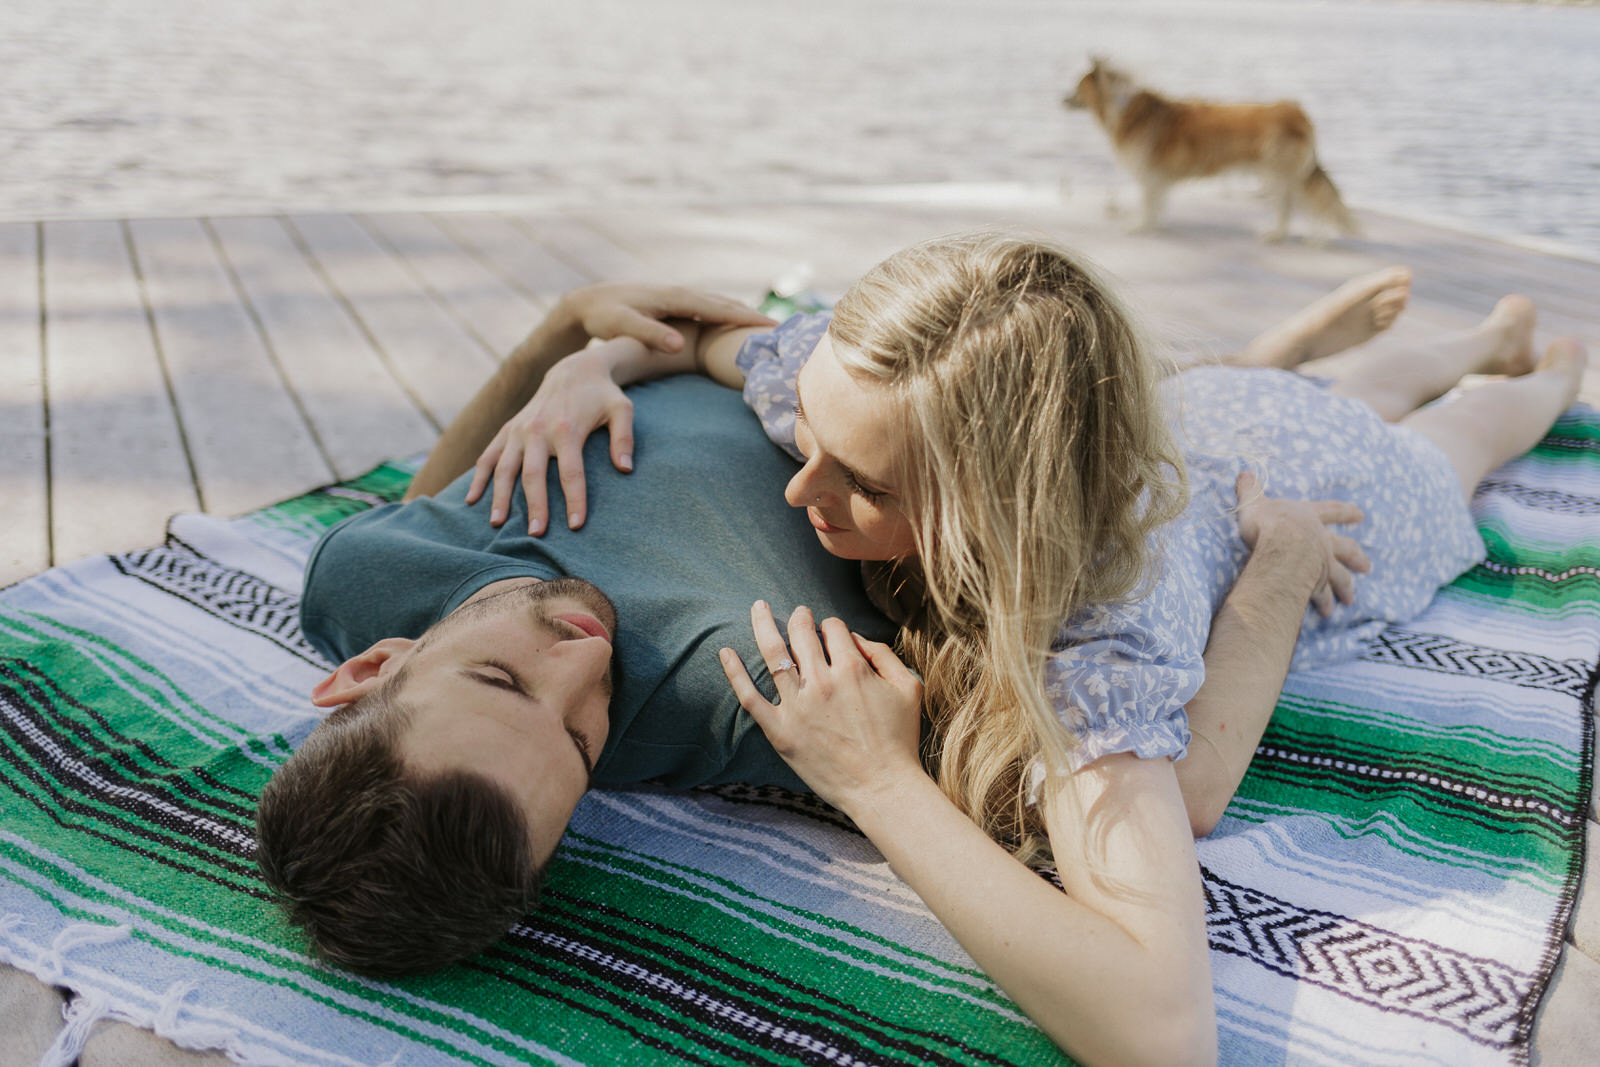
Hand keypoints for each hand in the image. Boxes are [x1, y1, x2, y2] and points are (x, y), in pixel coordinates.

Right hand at [466, 339, 640, 532]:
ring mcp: (519, 430)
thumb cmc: (602, 395)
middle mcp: (538, 430)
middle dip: (535, 506)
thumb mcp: (622, 409)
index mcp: (567, 428)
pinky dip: (478, 477)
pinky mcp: (508, 429)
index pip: (571, 472)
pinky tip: (471, 500)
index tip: (575, 526)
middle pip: (533, 474)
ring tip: (497, 523)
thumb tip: (625, 469)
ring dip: (500, 496)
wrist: (573, 370)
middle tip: (536, 535)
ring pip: (504, 467)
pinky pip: (488, 455)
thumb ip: (624, 438)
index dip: (574, 500)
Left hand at [558, 283, 775, 353]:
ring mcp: (681, 298)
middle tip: (787, 330)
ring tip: (770, 330)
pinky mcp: (677, 305)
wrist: (589, 301)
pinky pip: (711, 309)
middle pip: (728, 305)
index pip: (721, 309)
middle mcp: (684, 294)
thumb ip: (651, 335)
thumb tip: (680, 345)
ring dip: (745, 315)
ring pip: (721, 305)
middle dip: (755, 316)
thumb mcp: (625, 326)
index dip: (748, 318)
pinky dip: (730, 316)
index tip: (774, 328)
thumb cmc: (606, 317)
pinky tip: (738, 328)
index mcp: (677, 298)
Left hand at [720, 601, 924, 812]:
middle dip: (800, 617)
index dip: (832, 627)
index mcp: (852, 668)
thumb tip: (855, 638)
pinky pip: (750, 697)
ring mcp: (798, 706)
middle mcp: (822, 681)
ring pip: (773, 653)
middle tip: (798, 613)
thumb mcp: (909, 688)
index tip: (831, 635)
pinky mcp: (781, 731)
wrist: (883, 788)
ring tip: (757, 608)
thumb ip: (884, 655)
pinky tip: (725, 652)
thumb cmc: (899, 740)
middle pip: (801, 632)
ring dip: (763, 624)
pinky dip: (735, 672)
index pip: (833, 628)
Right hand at [1235, 470, 1370, 617]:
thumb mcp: (1255, 502)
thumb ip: (1251, 489)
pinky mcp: (1316, 582)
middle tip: (1367, 567)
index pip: (1332, 510)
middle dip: (1356, 557)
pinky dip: (1325, 603)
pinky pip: (1323, 595)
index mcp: (1309, 517)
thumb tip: (1244, 472)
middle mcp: (1322, 541)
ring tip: (1351, 599)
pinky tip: (1326, 613)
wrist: (1281, 546)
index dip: (1345, 511)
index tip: (1360, 514)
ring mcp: (1322, 563)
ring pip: (1339, 576)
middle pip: (1346, 548)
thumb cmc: (1269, 523)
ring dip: (1345, 587)